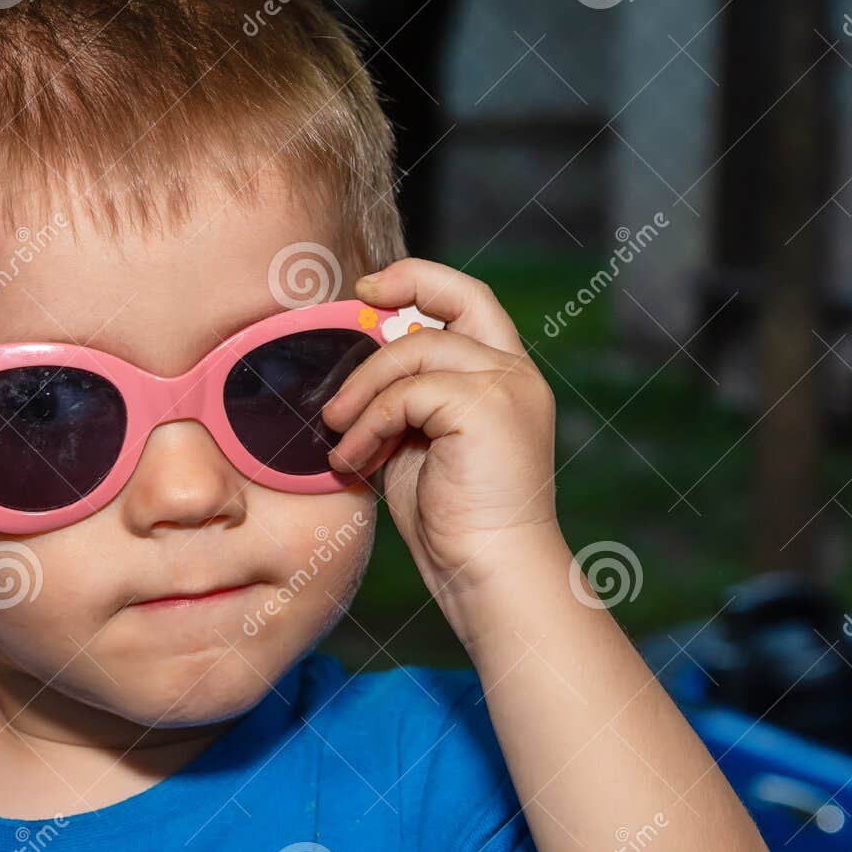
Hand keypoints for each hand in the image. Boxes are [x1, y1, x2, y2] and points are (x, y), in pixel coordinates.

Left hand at [321, 259, 563, 604]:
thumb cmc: (452, 520)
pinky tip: (354, 458)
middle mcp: (515, 373)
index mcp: (504, 378)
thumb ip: (399, 401)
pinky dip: (368, 422)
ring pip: (413, 350)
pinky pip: (405, 391)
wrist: (488, 571)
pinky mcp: (486, 408)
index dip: (422, 280)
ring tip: (337, 436)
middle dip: (399, 290)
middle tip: (346, 319)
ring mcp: (506, 387)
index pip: (471, 300)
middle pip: (456, 298)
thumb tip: (349, 371)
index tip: (371, 289)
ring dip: (360, 392)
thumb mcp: (417, 444)